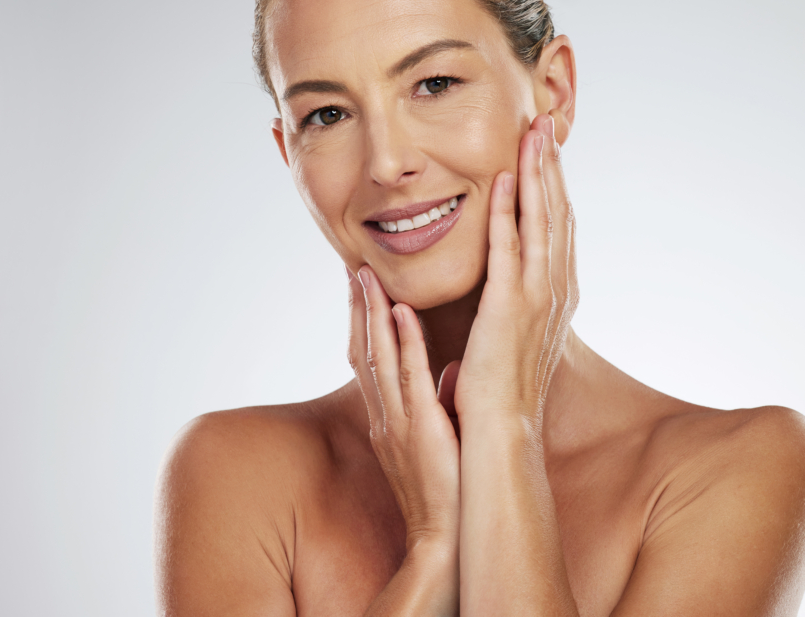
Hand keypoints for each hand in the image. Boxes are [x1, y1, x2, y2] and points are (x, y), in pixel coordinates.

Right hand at [347, 266, 461, 552]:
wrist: (443, 535)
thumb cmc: (444, 489)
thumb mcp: (435, 439)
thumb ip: (438, 403)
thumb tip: (449, 373)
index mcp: (386, 418)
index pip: (368, 363)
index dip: (363, 326)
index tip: (362, 292)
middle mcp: (383, 415)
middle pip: (363, 352)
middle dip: (358, 311)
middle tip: (354, 270)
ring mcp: (397, 420)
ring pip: (378, 357)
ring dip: (371, 315)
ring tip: (367, 277)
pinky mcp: (419, 426)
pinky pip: (409, 376)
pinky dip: (404, 341)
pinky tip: (401, 312)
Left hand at [453, 114, 578, 426]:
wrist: (502, 432)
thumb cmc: (502, 389)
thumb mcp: (515, 335)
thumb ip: (514, 302)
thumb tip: (507, 284)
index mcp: (555, 294)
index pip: (558, 226)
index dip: (554, 184)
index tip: (546, 148)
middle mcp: (556, 290)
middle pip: (558, 213)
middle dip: (552, 166)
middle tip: (546, 122)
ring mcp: (538, 297)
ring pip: (543, 220)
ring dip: (539, 173)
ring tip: (535, 132)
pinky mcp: (511, 306)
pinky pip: (512, 246)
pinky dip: (512, 209)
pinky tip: (507, 177)